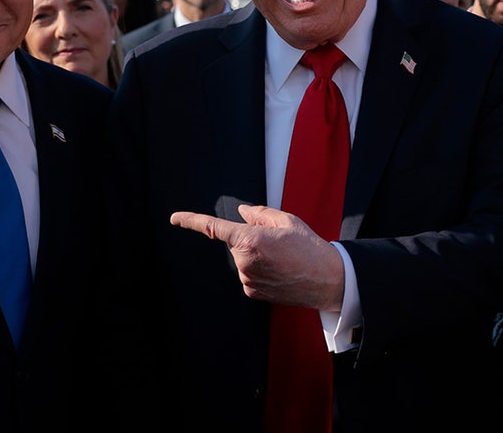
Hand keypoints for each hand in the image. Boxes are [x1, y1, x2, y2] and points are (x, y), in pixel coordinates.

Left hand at [170, 204, 343, 310]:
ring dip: (255, 255)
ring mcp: (247, 279)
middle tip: (278, 243)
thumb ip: (260, 214)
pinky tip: (279, 271)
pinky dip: (259, 270)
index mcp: (250, 239)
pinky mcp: (252, 291)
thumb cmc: (310, 246)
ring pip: (242, 259)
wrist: (327, 280)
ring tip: (283, 258)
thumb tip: (242, 211)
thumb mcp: (287, 221)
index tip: (175, 218)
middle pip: (236, 242)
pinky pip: (247, 274)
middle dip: (250, 238)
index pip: (213, 228)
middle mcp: (244, 261)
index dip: (191, 221)